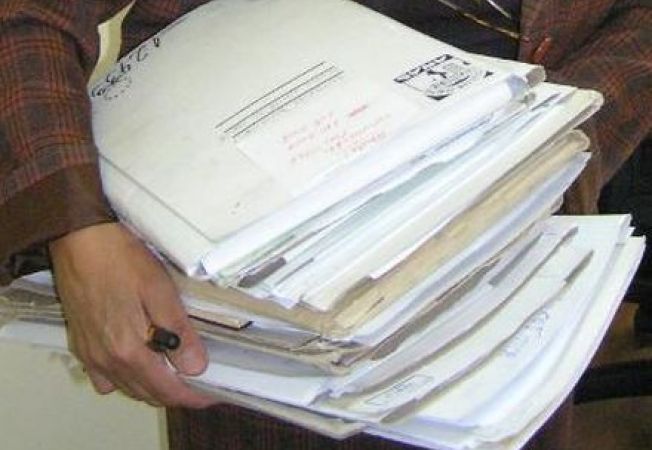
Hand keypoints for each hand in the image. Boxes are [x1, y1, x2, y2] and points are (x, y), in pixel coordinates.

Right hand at [49, 222, 215, 407]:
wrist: (79, 239)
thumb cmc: (121, 259)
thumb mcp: (160, 291)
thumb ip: (178, 332)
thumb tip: (195, 366)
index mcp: (129, 349)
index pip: (166, 390)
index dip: (192, 396)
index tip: (210, 394)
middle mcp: (107, 359)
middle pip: (146, 393)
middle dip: (174, 394)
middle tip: (198, 382)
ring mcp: (91, 353)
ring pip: (127, 387)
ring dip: (151, 387)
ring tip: (173, 373)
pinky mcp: (81, 343)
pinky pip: (105, 377)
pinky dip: (125, 378)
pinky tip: (138, 361)